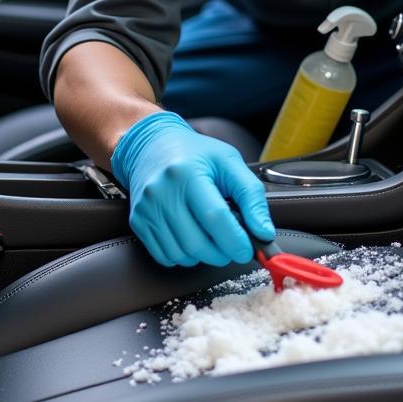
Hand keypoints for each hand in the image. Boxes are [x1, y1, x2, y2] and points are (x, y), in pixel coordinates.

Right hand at [110, 111, 274, 267]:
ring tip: (212, 238)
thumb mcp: (229, 163)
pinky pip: (164, 256)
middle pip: (198, 243)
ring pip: (182, 254)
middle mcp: (162, 192)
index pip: (215, 218)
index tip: (248, 249)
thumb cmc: (194, 153)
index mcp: (187, 173)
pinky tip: (192, 238)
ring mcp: (147, 209)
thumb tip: (263, 233)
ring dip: (204, 256)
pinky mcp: (138, 221)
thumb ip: (251, 196)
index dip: (236, 241)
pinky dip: (184, 256)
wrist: (151, 145)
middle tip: (232, 245)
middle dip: (223, 253)